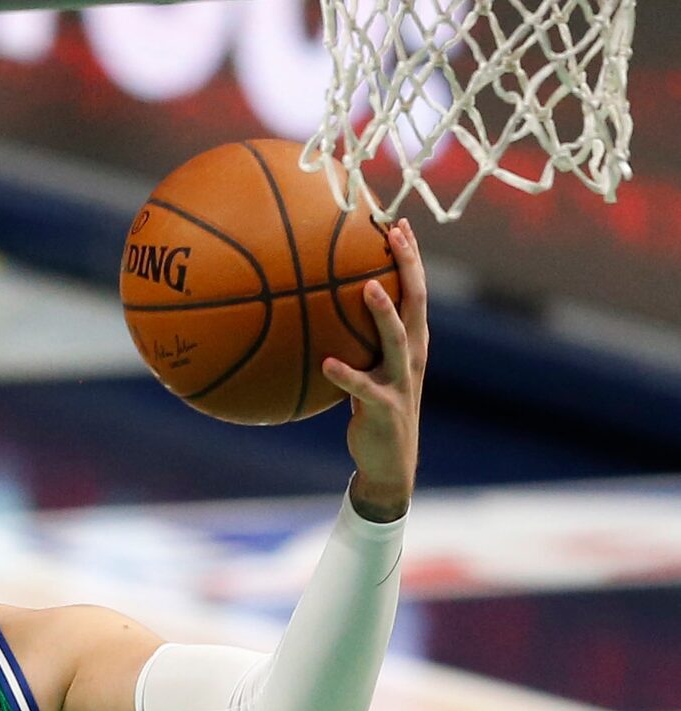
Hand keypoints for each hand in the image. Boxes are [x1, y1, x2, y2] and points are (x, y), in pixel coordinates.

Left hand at [326, 218, 429, 522]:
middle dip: (408, 267)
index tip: (399, 224)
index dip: (411, 258)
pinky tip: (325, 364)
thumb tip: (318, 315)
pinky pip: (362, 388)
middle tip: (395, 235)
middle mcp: (413, 357)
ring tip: (366, 287)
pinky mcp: (383, 409)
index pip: (415, 292)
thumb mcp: (368, 372)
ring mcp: (401, 382)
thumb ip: (356, 344)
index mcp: (412, 344)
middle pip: (415, 303)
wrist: (389, 463)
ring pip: (396, 340)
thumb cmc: (372, 412)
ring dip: (382, 313)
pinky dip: (345, 375)